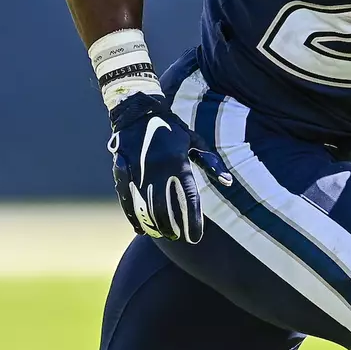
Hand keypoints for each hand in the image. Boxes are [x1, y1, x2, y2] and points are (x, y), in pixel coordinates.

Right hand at [107, 93, 232, 242]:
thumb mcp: (195, 141)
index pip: (188, 198)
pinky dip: (133, 217)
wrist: (138, 112)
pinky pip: (127, 200)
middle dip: (173, 226)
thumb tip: (228, 182)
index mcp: (178, 162)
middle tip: (180, 237)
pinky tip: (140, 230)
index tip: (195, 237)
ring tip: (164, 235)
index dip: (192, 220)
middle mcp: (158, 169)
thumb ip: (211, 162)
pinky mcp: (122, 172)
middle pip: (165, 207)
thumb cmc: (172, 129)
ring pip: (146, 207)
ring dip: (155, 225)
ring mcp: (138, 171)